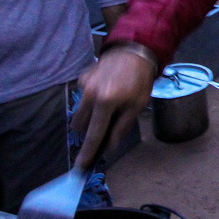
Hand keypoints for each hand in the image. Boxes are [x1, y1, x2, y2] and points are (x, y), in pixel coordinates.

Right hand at [71, 48, 154, 168]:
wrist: (134, 52)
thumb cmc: (139, 81)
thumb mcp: (136, 106)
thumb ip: (121, 127)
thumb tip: (110, 145)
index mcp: (106, 101)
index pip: (94, 133)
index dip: (88, 152)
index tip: (80, 166)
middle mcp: (90, 93)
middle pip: (80, 126)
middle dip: (89, 132)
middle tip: (105, 129)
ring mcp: (83, 85)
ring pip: (78, 113)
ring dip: (89, 118)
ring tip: (108, 110)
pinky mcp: (82, 78)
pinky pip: (82, 98)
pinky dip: (90, 102)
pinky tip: (105, 94)